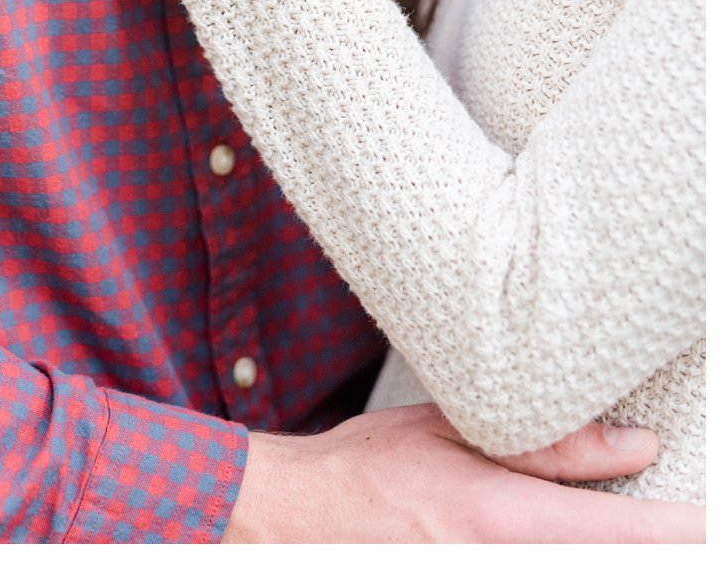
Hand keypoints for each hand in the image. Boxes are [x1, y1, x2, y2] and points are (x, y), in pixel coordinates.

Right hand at [224, 404, 700, 541]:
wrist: (296, 518)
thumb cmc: (365, 468)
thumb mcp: (449, 430)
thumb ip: (547, 447)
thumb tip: (635, 448)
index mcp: (502, 518)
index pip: (630, 537)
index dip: (688, 529)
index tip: (710, 517)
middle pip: (614, 559)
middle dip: (651, 537)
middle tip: (674, 517)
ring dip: (608, 543)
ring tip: (619, 521)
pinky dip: (570, 551)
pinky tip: (562, 535)